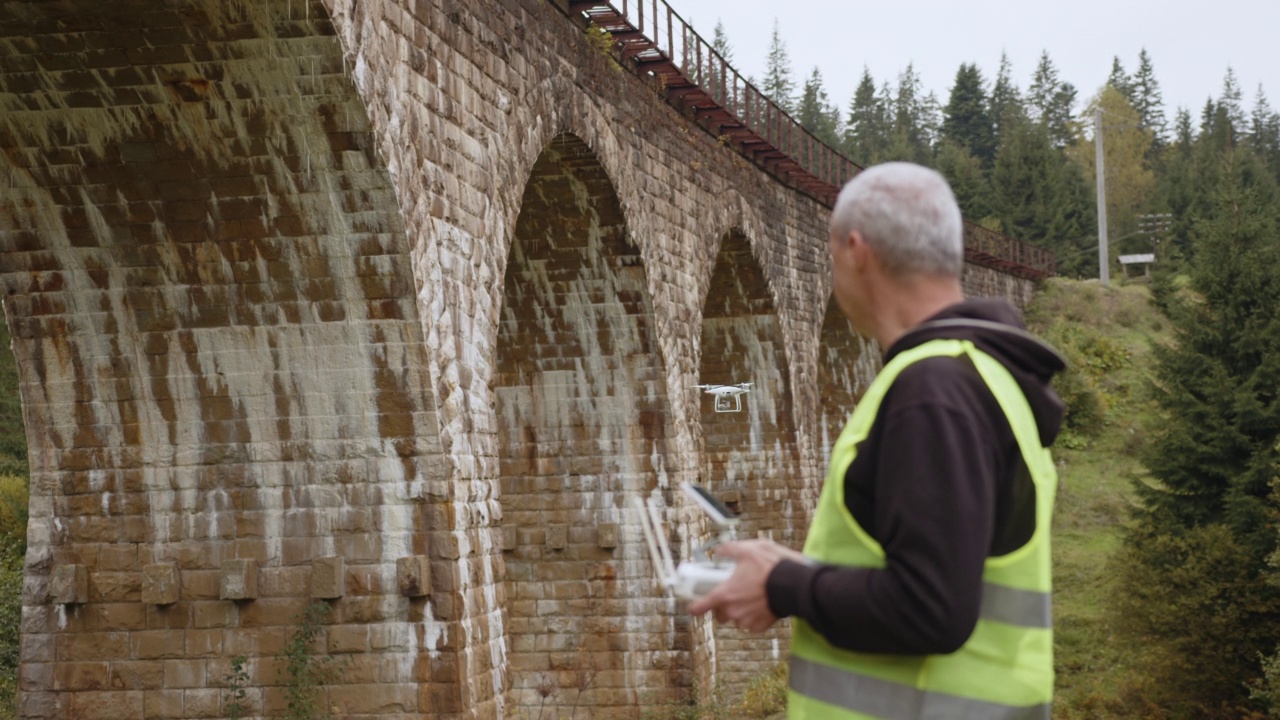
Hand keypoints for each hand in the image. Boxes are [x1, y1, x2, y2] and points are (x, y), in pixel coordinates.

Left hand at [686, 539, 801, 632]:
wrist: (793, 585)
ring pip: (736, 619)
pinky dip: (754, 616)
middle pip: (719, 614)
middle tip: (732, 594)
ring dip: (740, 611)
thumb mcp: (747, 550)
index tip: (692, 606)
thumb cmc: (770, 567)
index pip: (700, 607)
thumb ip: (729, 550)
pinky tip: (761, 604)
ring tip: (751, 596)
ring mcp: (746, 620)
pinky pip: (751, 624)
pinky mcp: (760, 626)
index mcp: (725, 594)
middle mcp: (733, 610)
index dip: (694, 606)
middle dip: (723, 606)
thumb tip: (719, 551)